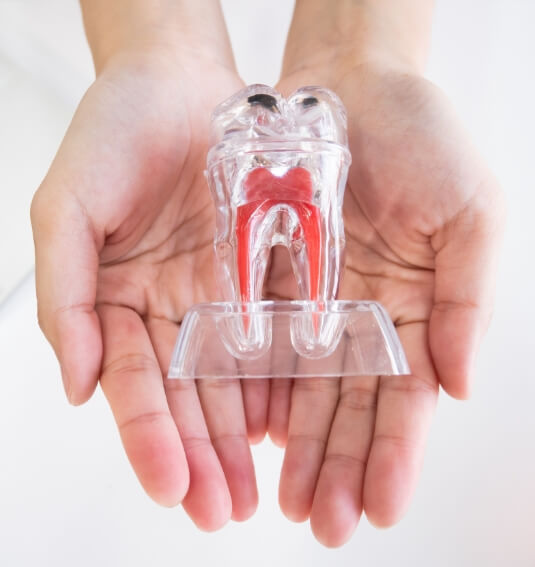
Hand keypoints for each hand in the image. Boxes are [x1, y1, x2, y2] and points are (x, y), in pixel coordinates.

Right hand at [30, 45, 260, 528]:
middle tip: (222, 512)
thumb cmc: (114, 133)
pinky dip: (277, 382)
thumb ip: (64, 296)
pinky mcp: (259, 273)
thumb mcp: (68, 208)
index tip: (171, 489)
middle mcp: (169, 309)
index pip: (133, 386)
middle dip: (202, 457)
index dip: (148, 439)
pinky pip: (273, 336)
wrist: (177, 80)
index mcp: (118, 302)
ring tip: (258, 491)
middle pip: (185, 396)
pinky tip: (287, 426)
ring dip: (241, 437)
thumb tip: (74, 386)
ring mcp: (217, 295)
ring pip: (231, 380)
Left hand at [262, 60, 504, 545]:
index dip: (395, 456)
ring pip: (306, 390)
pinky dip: (262, 391)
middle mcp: (366, 319)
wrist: (358, 89)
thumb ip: (467, 303)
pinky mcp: (275, 282)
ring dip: (299, 447)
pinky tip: (256, 436)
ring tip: (284, 500)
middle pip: (352, 408)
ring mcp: (319, 304)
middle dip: (339, 468)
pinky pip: (266, 345)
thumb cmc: (425, 141)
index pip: (406, 400)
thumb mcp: (470, 216)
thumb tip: (458, 387)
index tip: (380, 509)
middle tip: (321, 525)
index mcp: (418, 311)